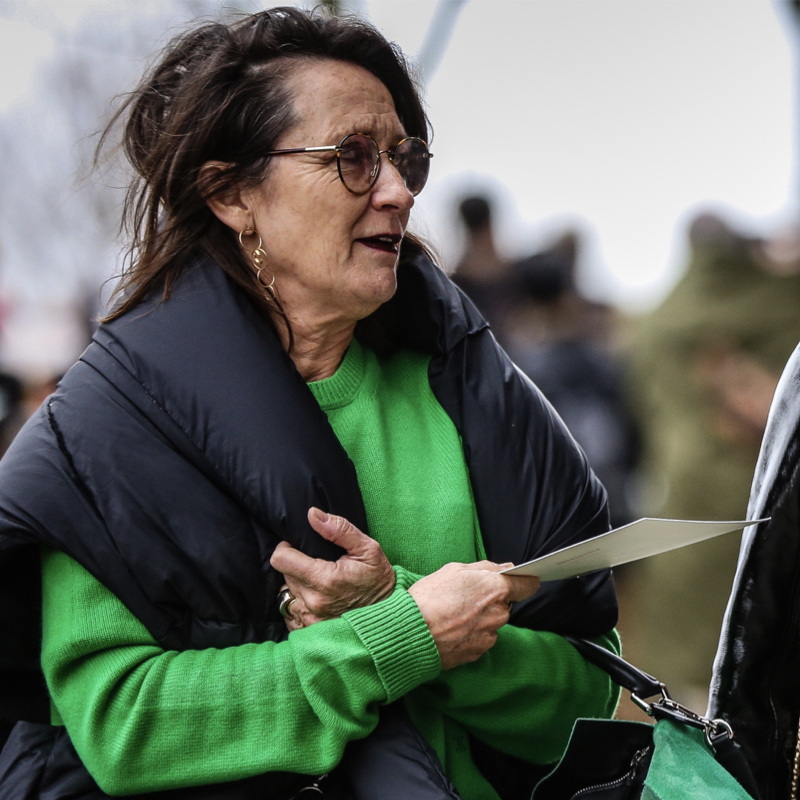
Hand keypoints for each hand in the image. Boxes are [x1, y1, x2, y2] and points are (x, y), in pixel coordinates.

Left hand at [270, 508, 395, 630]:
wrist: (388, 613)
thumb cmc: (378, 578)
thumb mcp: (367, 548)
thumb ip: (339, 529)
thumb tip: (312, 515)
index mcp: (324, 579)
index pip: (281, 559)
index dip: (286, 548)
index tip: (298, 546)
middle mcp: (313, 601)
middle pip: (283, 573)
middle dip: (295, 564)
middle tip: (316, 562)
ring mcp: (310, 617)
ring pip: (286, 591)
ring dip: (296, 582)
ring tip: (317, 579)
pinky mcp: (310, 627)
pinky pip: (290, 611)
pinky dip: (298, 601)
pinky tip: (315, 596)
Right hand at [408, 562, 539, 669]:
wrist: (411, 633)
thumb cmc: (430, 597)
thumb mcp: (455, 570)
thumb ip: (486, 568)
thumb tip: (506, 568)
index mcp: (496, 589)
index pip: (527, 585)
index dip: (524, 581)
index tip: (520, 581)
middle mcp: (499, 613)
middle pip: (505, 604)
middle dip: (491, 600)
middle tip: (465, 597)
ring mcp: (490, 635)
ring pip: (492, 622)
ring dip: (480, 618)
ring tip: (454, 614)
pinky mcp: (479, 653)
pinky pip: (481, 638)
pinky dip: (471, 634)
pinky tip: (452, 628)